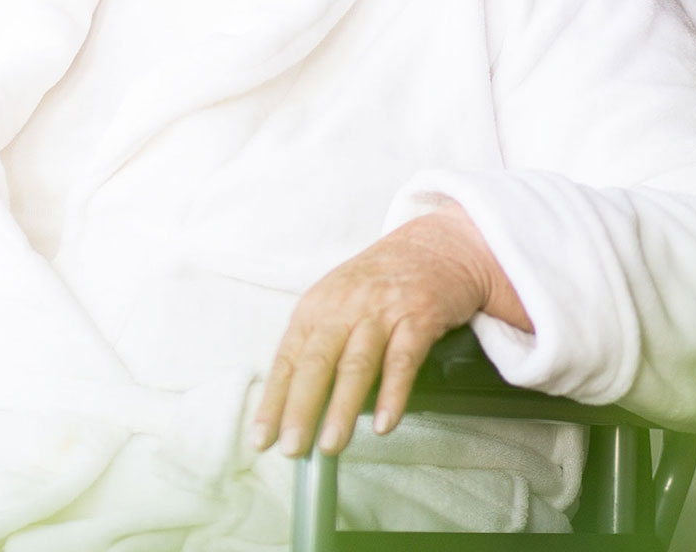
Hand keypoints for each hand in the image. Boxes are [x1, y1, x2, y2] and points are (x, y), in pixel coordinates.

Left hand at [251, 205, 528, 456]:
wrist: (434, 247)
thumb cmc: (377, 284)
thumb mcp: (337, 304)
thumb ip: (318, 346)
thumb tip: (295, 404)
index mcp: (315, 308)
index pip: (286, 359)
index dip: (273, 400)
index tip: (261, 438)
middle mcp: (342, 308)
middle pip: (315, 363)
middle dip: (300, 408)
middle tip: (291, 449)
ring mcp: (380, 313)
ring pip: (356, 365)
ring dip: (341, 408)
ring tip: (331, 445)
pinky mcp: (418, 319)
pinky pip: (402, 360)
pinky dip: (392, 394)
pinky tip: (383, 423)